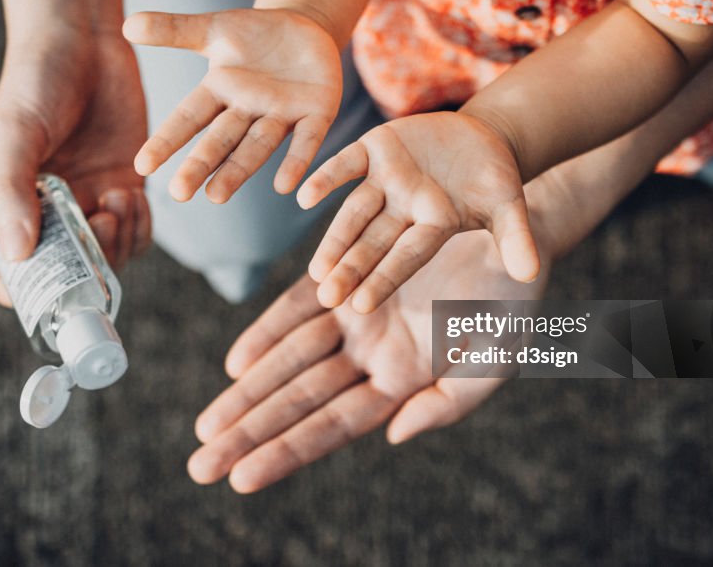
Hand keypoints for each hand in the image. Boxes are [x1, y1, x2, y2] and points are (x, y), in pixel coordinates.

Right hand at [0, 27, 149, 305]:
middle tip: (103, 223)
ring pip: (108, 258)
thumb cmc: (35, 83)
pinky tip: (133, 194)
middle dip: (90, 264)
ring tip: (118, 198)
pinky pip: (136, 232)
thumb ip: (13, 192)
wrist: (83, 41)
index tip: (61, 285)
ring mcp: (87, 204)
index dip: (33, 295)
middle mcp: (46, 216)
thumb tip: (16, 255)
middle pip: (69, 276)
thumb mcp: (16, 134)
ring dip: (120, 241)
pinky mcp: (123, 187)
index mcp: (5, 209)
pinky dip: (140, 225)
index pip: (12, 277)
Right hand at [122, 8, 341, 202]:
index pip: (189, 118)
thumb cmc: (255, 35)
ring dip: (238, 171)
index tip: (142, 165)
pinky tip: (285, 187)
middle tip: (179, 194)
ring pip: (257, 147)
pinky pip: (306, 141)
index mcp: (220, 92)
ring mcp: (282, 115)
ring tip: (217, 196)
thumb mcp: (214, 29)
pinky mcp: (317, 114)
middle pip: (220, 140)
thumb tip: (127, 25)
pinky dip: (296, 162)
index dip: (167, 139)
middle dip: (201, 165)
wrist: (306, 29)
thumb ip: (174, 30)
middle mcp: (247, 110)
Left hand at [187, 229, 550, 492]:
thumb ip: (446, 403)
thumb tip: (393, 435)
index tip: (241, 478)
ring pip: (289, 360)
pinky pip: (298, 307)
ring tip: (207, 427)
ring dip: (247, 391)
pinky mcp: (346, 274)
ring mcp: (354, 316)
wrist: (511, 235)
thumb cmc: (511, 301)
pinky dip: (267, 332)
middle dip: (250, 432)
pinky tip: (237, 363)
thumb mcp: (493, 360)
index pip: (333, 426)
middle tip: (201, 464)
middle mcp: (370, 356)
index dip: (287, 450)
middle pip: (298, 401)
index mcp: (402, 383)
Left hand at [297, 112, 539, 313]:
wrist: (482, 137)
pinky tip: (302, 197)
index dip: (385, 278)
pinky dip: (326, 177)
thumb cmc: (496, 181)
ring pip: (354, 212)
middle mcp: (403, 210)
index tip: (360, 305)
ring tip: (315, 269)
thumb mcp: (510, 208)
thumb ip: (515, 238)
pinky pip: (346, 165)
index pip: (406, 257)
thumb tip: (529, 274)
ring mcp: (386, 181)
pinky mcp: (374, 149)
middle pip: (373, 243)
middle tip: (326, 296)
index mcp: (432, 228)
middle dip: (351, 269)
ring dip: (335, 238)